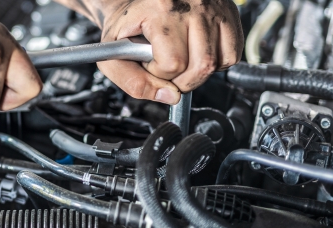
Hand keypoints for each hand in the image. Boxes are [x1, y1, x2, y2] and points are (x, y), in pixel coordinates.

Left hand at [58, 0, 243, 104]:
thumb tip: (170, 97)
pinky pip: (233, 53)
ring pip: (219, 62)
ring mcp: (213, 7)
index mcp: (160, 10)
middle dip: (181, 80)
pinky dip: (216, 62)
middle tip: (165, 68)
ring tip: (180, 58)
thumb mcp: (114, 56)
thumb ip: (133, 82)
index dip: (158, 73)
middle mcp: (192, 5)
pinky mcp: (228, 12)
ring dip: (198, 72)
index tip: (148, 63)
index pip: (173, 63)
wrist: (134, 4)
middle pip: (202, 65)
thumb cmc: (125, 28)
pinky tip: (196, 53)